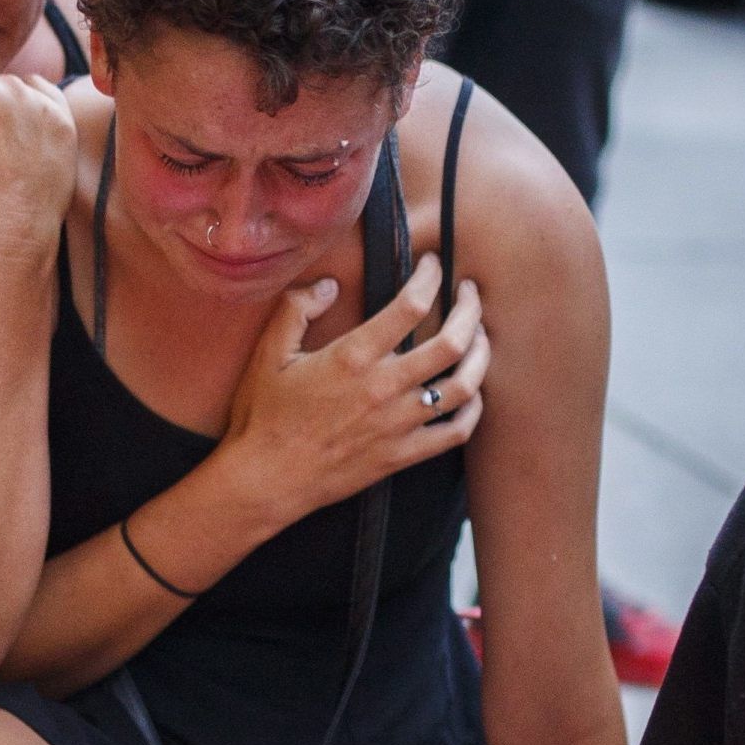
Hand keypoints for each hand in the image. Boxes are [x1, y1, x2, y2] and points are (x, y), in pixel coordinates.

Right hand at [212, 256, 486, 527]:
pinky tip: (472, 394)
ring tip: (480, 337)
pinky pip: (455, 433)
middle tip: (470, 293)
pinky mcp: (402, 456)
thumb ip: (296, 310)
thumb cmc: (263, 416)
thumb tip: (328, 286)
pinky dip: (473, 411)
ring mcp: (397, 425)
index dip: (429, 276)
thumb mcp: (268, 354)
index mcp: (352, 357)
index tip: (432, 264)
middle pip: (452, 342)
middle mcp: (383, 388)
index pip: (410, 305)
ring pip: (463, 386)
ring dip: (480, 356)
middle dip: (470, 309)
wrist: (266, 480)